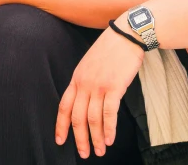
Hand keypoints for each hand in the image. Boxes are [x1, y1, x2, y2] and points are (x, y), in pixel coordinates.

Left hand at [55, 25, 144, 157]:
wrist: (127, 34)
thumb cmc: (111, 47)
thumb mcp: (90, 61)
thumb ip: (85, 79)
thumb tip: (84, 98)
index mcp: (77, 77)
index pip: (64, 106)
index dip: (61, 126)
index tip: (60, 140)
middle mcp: (85, 83)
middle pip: (78, 118)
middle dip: (80, 139)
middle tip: (84, 153)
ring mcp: (99, 85)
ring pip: (93, 119)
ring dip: (96, 138)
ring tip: (100, 150)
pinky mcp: (114, 86)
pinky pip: (110, 113)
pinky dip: (109, 129)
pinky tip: (110, 139)